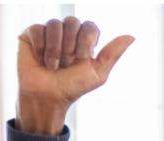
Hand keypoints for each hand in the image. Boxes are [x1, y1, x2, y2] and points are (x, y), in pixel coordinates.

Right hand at [15, 17, 133, 134]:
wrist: (48, 97)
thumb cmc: (73, 87)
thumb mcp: (98, 72)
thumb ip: (113, 53)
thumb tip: (132, 36)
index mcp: (84, 40)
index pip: (90, 26)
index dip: (85, 43)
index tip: (81, 60)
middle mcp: (67, 33)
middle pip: (72, 21)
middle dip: (70, 47)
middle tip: (66, 64)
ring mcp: (49, 32)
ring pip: (54, 24)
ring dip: (55, 50)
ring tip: (53, 66)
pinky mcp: (32, 34)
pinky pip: (38, 29)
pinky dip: (41, 47)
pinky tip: (41, 60)